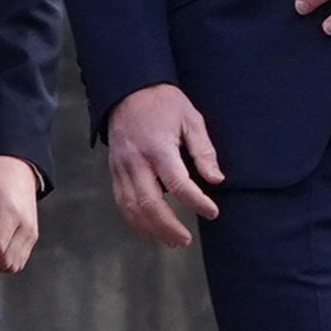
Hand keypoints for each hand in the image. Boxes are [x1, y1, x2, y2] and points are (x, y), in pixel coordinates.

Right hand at [106, 82, 221, 248]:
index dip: (197, 201)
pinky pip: (121, 201)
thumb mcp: (191, 118)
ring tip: (171, 240)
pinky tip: (150, 228)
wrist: (127, 90)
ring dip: (150, 228)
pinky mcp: (114, 171)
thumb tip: (215, 180)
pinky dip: (135, 219)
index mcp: (158, 147)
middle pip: (149, 203)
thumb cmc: (164, 103)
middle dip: (168, 226)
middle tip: (186, 240)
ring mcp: (121, 168)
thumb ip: (203, 150)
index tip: (212, 212)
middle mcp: (136, 161)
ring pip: (131, 207)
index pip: (178, 183)